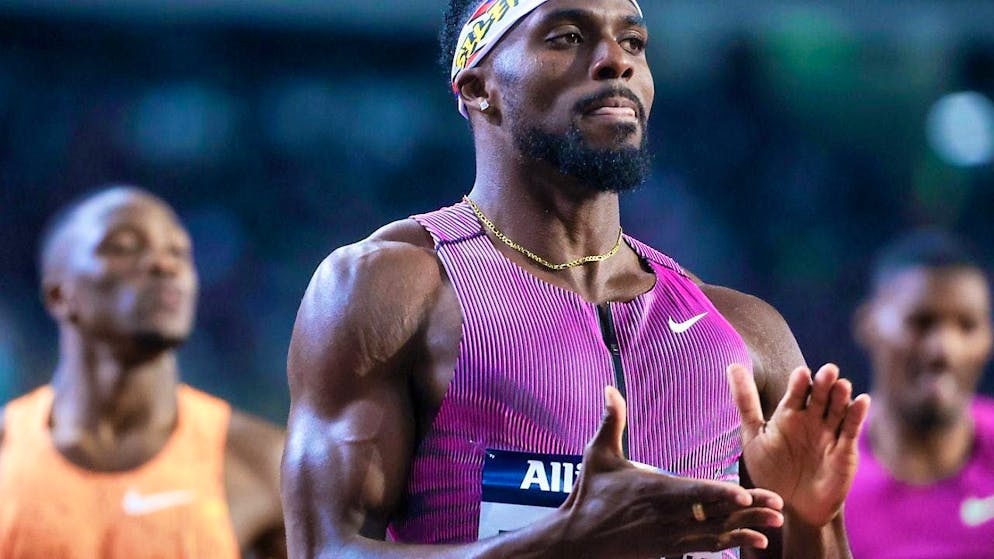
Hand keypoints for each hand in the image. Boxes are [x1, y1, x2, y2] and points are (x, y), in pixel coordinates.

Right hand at [558, 386, 785, 557]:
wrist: (577, 540)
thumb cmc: (588, 494)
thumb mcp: (597, 455)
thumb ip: (611, 422)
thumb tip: (609, 388)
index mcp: (653, 491)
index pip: (692, 494)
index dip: (719, 494)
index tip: (744, 494)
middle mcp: (666, 516)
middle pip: (713, 514)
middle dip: (748, 510)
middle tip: (778, 506)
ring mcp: (669, 535)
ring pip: (715, 533)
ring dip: (747, 528)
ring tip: (775, 524)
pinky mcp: (668, 548)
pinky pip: (706, 546)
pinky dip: (731, 543)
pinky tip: (753, 540)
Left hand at [727, 363, 870, 527]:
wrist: (790, 508)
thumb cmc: (769, 471)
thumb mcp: (753, 436)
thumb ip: (746, 401)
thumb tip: (732, 364)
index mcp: (789, 413)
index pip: (797, 391)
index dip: (800, 382)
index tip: (801, 374)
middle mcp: (812, 418)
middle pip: (821, 395)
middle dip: (824, 383)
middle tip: (827, 372)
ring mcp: (830, 432)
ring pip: (838, 408)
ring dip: (842, 395)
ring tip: (842, 385)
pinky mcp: (845, 449)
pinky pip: (852, 429)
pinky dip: (858, 414)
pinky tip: (862, 401)